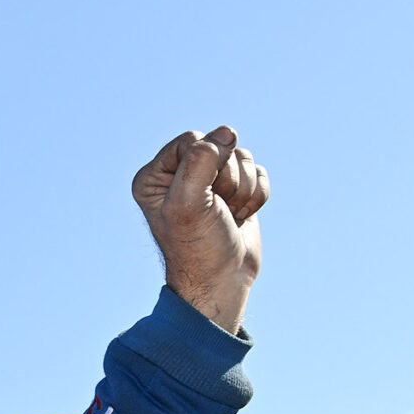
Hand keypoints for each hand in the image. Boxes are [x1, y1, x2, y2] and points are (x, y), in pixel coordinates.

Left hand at [132, 126, 267, 333]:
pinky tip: (242, 215)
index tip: (204, 196)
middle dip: (228, 177)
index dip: (208, 163)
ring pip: (242, 156)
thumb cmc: (199, 247)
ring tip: (229, 214)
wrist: (222, 281)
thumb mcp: (189, 204)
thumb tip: (226, 132)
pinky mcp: (236, 189)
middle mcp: (179, 174)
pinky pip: (259, 172)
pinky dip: (257, 194)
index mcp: (155, 176)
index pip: (192, 140)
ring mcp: (210, 181)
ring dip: (243, 188)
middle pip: (220, 145)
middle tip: (218, 208)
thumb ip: (200, 162)